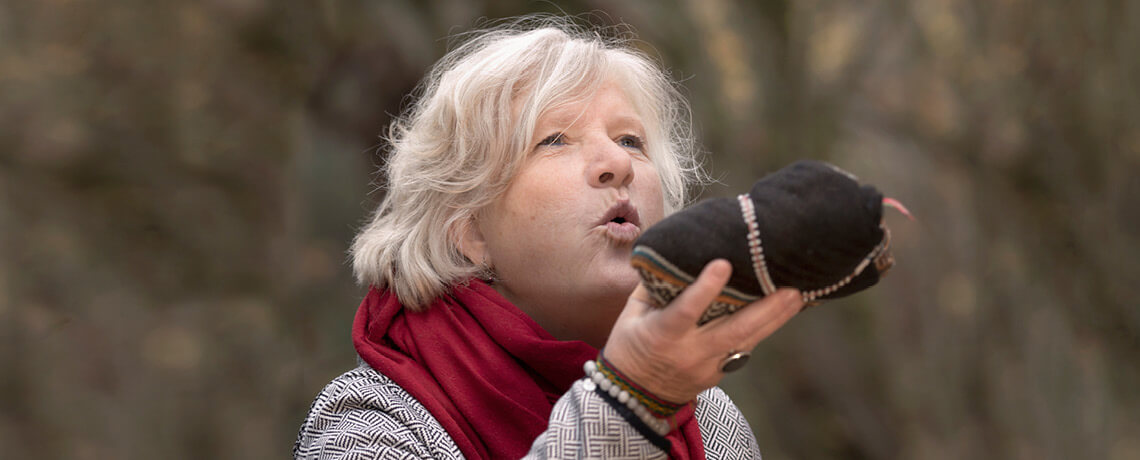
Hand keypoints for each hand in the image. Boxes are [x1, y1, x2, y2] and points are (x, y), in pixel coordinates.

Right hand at [602, 259, 802, 403]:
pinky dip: (763, 329)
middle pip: (734, 330)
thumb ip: (654, 286)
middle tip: (790, 288)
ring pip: (748, 341)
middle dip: (766, 309)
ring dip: (775, 319)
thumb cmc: (630, 346)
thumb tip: (676, 253)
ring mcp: (708, 366)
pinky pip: (745, 348)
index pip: (686, 310)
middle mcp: (690, 352)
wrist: (634, 396)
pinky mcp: (720, 373)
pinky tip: (781, 312)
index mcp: (662, 334)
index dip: (705, 288)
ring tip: (797, 296)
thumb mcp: (632, 314)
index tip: (723, 264)